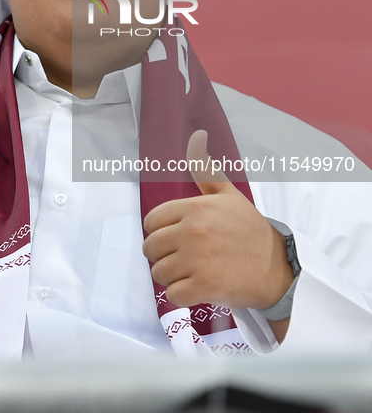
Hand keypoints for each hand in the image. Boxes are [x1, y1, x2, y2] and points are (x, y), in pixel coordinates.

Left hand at [143, 130, 293, 310]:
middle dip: (164, 255)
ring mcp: (198, 261)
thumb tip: (196, 135)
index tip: (178, 238)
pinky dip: (182, 295)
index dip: (161, 232)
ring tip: (193, 272)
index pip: (151, 222)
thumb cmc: (249, 230)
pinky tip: (198, 287)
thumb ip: (204, 168)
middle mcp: (193, 232)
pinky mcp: (204, 287)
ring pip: (159, 273)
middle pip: (150, 248)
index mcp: (195, 209)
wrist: (279, 267)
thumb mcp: (228, 195)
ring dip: (172, 277)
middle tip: (185, 258)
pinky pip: (172, 294)